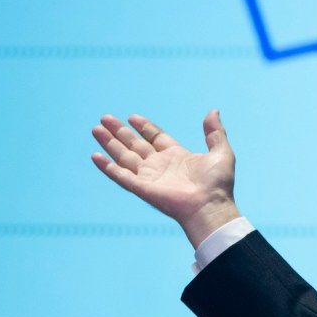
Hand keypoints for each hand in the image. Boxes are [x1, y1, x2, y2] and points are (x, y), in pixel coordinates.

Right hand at [91, 110, 239, 246]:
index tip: (132, 117)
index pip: (155, 138)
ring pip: (124, 157)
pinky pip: (120, 175)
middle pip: (135, 145)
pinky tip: (95, 156)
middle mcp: (160, 165)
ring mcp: (149, 177)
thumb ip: (215, 132)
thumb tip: (213, 111)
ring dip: (109, 143)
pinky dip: (107, 167)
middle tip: (105, 118)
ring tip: (96, 129)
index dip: (144, 127)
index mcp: (177, 156)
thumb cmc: (218, 184)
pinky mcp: (141, 188)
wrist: (210, 205)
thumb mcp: (221, 152)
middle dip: (120, 132)